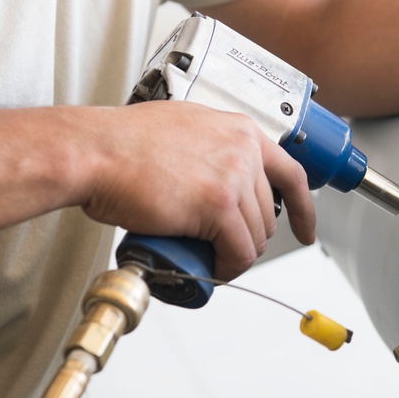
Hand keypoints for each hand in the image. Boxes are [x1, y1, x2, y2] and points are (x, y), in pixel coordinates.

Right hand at [81, 101, 315, 280]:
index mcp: (238, 129)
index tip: (304, 226)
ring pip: (254, 236)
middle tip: (220, 248)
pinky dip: (227, 267)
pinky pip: (239, 252)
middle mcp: (242, 148)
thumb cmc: (120, 144)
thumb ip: (210, 149)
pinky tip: (212, 268)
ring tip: (207, 258)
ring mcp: (233, 176)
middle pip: (267, 212)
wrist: (93, 153)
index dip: (302, 207)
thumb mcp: (183, 130)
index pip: (290, 171)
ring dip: (234, 255)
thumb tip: (214, 178)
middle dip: (248, 237)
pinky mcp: (219, 205)